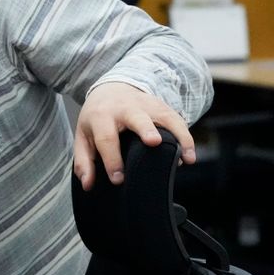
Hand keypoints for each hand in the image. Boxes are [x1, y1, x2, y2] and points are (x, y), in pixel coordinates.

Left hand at [73, 82, 195, 189]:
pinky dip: (186, 135)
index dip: (112, 159)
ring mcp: (146, 105)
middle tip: (153, 143)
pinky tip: (189, 154)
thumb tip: (87, 185)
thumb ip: (84, 161)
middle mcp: (125, 108)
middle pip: (137, 118)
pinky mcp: (162, 106)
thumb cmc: (97, 118)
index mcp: (101, 116)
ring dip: (177, 135)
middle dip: (145, 129)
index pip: (106, 138)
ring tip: (185, 157)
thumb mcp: (84, 136)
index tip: (119, 179)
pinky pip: (177, 119)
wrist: (110, 89)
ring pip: (165, 117)